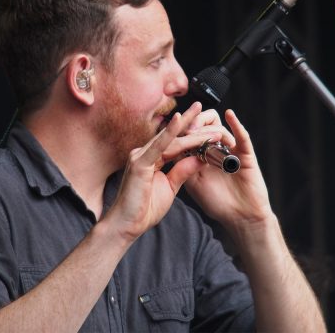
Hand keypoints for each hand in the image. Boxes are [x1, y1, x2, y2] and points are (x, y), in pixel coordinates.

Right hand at [105, 102, 222, 240]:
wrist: (126, 225)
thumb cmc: (143, 209)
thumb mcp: (170, 187)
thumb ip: (182, 171)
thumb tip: (199, 158)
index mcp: (151, 159)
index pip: (174, 143)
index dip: (191, 134)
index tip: (208, 128)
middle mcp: (143, 153)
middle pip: (173, 136)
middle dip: (191, 123)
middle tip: (207, 109)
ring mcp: (139, 156)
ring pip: (170, 140)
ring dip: (190, 131)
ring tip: (206, 121)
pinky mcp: (139, 163)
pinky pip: (159, 146)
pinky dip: (169, 132)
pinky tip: (179, 120)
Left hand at [183, 109, 272, 229]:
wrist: (240, 217)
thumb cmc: (218, 203)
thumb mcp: (194, 183)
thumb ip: (184, 166)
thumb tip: (172, 147)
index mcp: (201, 155)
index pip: (190, 134)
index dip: (182, 129)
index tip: (173, 129)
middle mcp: (216, 149)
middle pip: (205, 124)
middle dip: (195, 124)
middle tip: (188, 131)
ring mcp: (231, 150)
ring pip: (220, 128)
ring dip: (210, 130)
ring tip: (204, 136)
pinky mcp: (246, 155)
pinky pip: (243, 136)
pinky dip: (236, 125)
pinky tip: (230, 116)